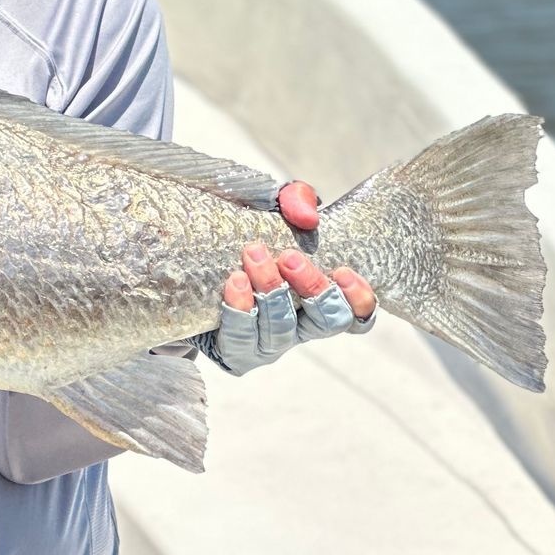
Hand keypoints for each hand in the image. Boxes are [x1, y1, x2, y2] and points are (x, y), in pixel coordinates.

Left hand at [198, 181, 377, 375]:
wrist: (195, 266)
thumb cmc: (252, 239)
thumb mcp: (276, 210)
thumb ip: (296, 201)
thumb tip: (307, 218)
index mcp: (320, 302)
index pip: (359, 317)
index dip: (359, 301)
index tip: (344, 271)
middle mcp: (302, 328)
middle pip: (326, 322)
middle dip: (312, 287)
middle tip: (289, 256)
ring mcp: (270, 345)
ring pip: (281, 329)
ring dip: (270, 290)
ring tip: (253, 256)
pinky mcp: (237, 353)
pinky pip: (242, 339)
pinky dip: (240, 310)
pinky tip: (235, 282)